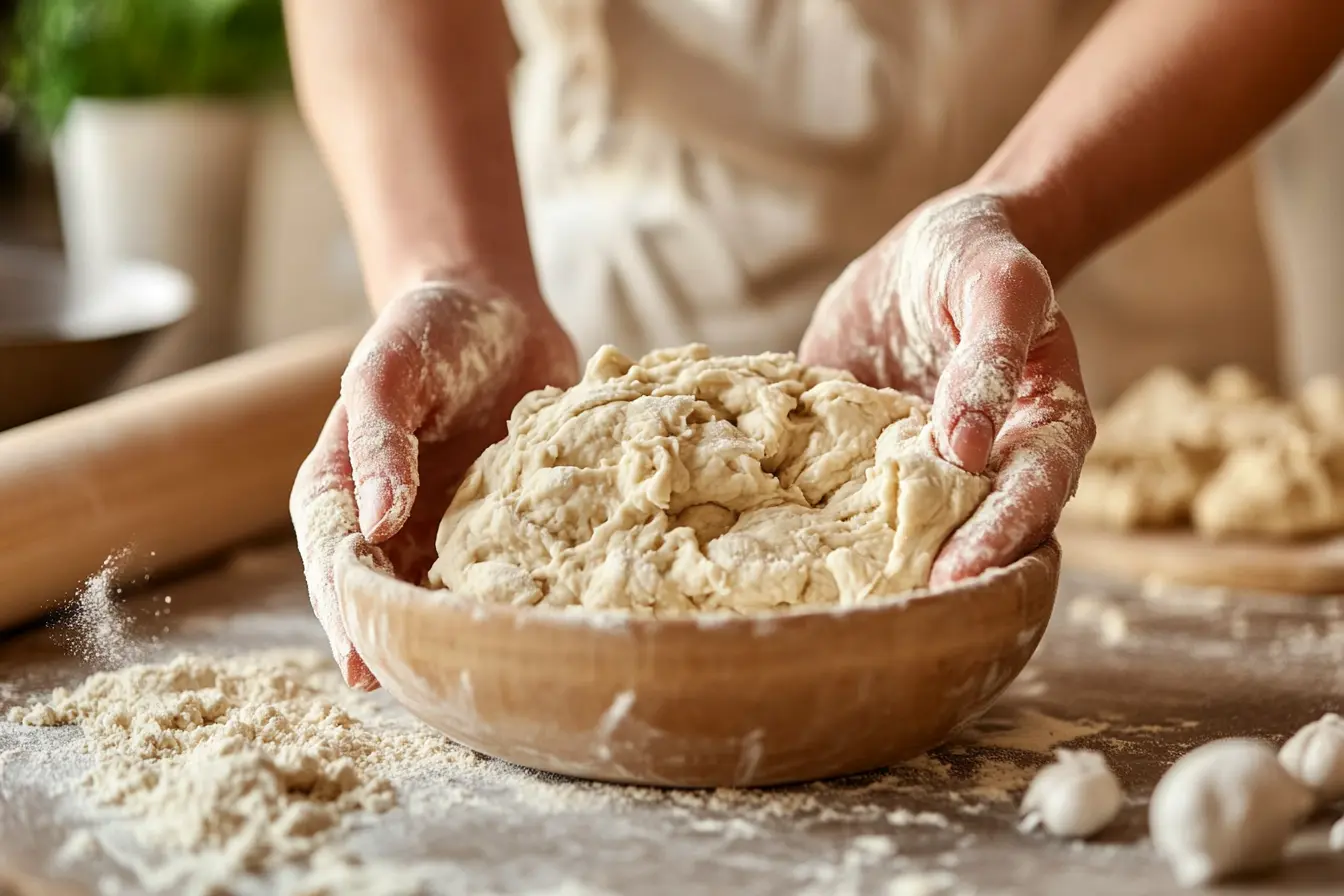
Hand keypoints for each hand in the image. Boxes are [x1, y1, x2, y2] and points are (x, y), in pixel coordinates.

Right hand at [291, 280, 577, 688]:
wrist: (495, 308)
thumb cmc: (425, 329)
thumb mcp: (386, 370)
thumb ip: (378, 441)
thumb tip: (378, 520)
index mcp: (341, 495)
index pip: (337, 570)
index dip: (350, 619)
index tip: (368, 667)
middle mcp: (390, 527)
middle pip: (390, 603)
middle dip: (409, 646)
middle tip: (439, 693)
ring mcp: (449, 532)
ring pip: (448, 601)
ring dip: (466, 636)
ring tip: (493, 682)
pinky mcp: (504, 525)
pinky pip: (508, 574)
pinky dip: (520, 600)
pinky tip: (544, 630)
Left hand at [799, 191, 1094, 583]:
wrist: (928, 246)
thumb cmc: (980, 257)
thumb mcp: (998, 286)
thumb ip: (990, 357)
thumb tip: (965, 448)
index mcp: (1040, 433)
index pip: (1030, 500)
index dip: (998, 540)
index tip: (956, 576)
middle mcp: (984, 467)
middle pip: (971, 536)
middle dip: (935, 574)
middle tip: (892, 611)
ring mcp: (919, 470)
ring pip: (903, 531)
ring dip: (875, 562)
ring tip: (833, 600)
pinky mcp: (862, 460)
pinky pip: (845, 499)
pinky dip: (816, 522)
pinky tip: (778, 547)